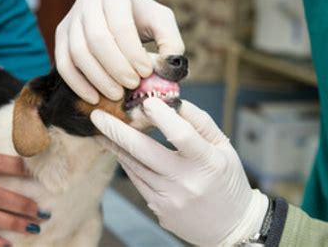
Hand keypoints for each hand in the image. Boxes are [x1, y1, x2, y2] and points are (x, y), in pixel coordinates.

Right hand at [55, 0, 184, 103]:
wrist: (110, 2)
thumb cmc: (139, 14)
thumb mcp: (161, 19)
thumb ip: (171, 41)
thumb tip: (167, 68)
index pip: (120, 25)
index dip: (132, 53)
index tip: (146, 72)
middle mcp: (87, 2)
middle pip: (96, 39)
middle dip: (116, 67)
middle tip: (132, 85)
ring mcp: (70, 19)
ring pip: (77, 52)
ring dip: (98, 78)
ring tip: (116, 94)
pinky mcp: (60, 36)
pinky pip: (63, 63)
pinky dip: (77, 84)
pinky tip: (94, 98)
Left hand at [91, 98, 268, 245]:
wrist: (230, 225)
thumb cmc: (227, 180)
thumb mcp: (223, 147)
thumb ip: (199, 121)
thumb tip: (172, 101)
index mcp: (209, 163)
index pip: (181, 134)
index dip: (161, 115)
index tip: (145, 101)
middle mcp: (187, 182)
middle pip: (144, 151)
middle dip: (116, 131)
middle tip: (97, 116)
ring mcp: (171, 198)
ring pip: (134, 166)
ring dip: (116, 146)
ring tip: (102, 130)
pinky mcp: (159, 209)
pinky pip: (137, 180)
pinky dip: (127, 162)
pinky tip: (120, 150)